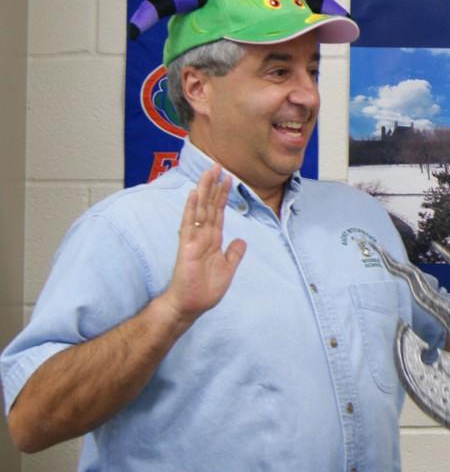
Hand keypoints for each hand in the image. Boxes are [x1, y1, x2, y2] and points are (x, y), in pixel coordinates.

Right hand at [158, 165, 246, 323]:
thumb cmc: (205, 289)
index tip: (228, 178)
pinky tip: (194, 194)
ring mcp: (193, 239)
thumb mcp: (227, 269)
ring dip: (204, 191)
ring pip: (200, 210)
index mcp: (212, 240)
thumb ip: (233, 254)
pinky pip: (189, 224)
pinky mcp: (187, 247)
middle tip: (218, 166)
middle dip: (214, 186)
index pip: (218, 213)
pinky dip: (192, 209)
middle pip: (209, 206)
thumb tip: (241, 240)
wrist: (191, 305)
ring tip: (209, 172)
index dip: (223, 196)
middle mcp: (202, 236)